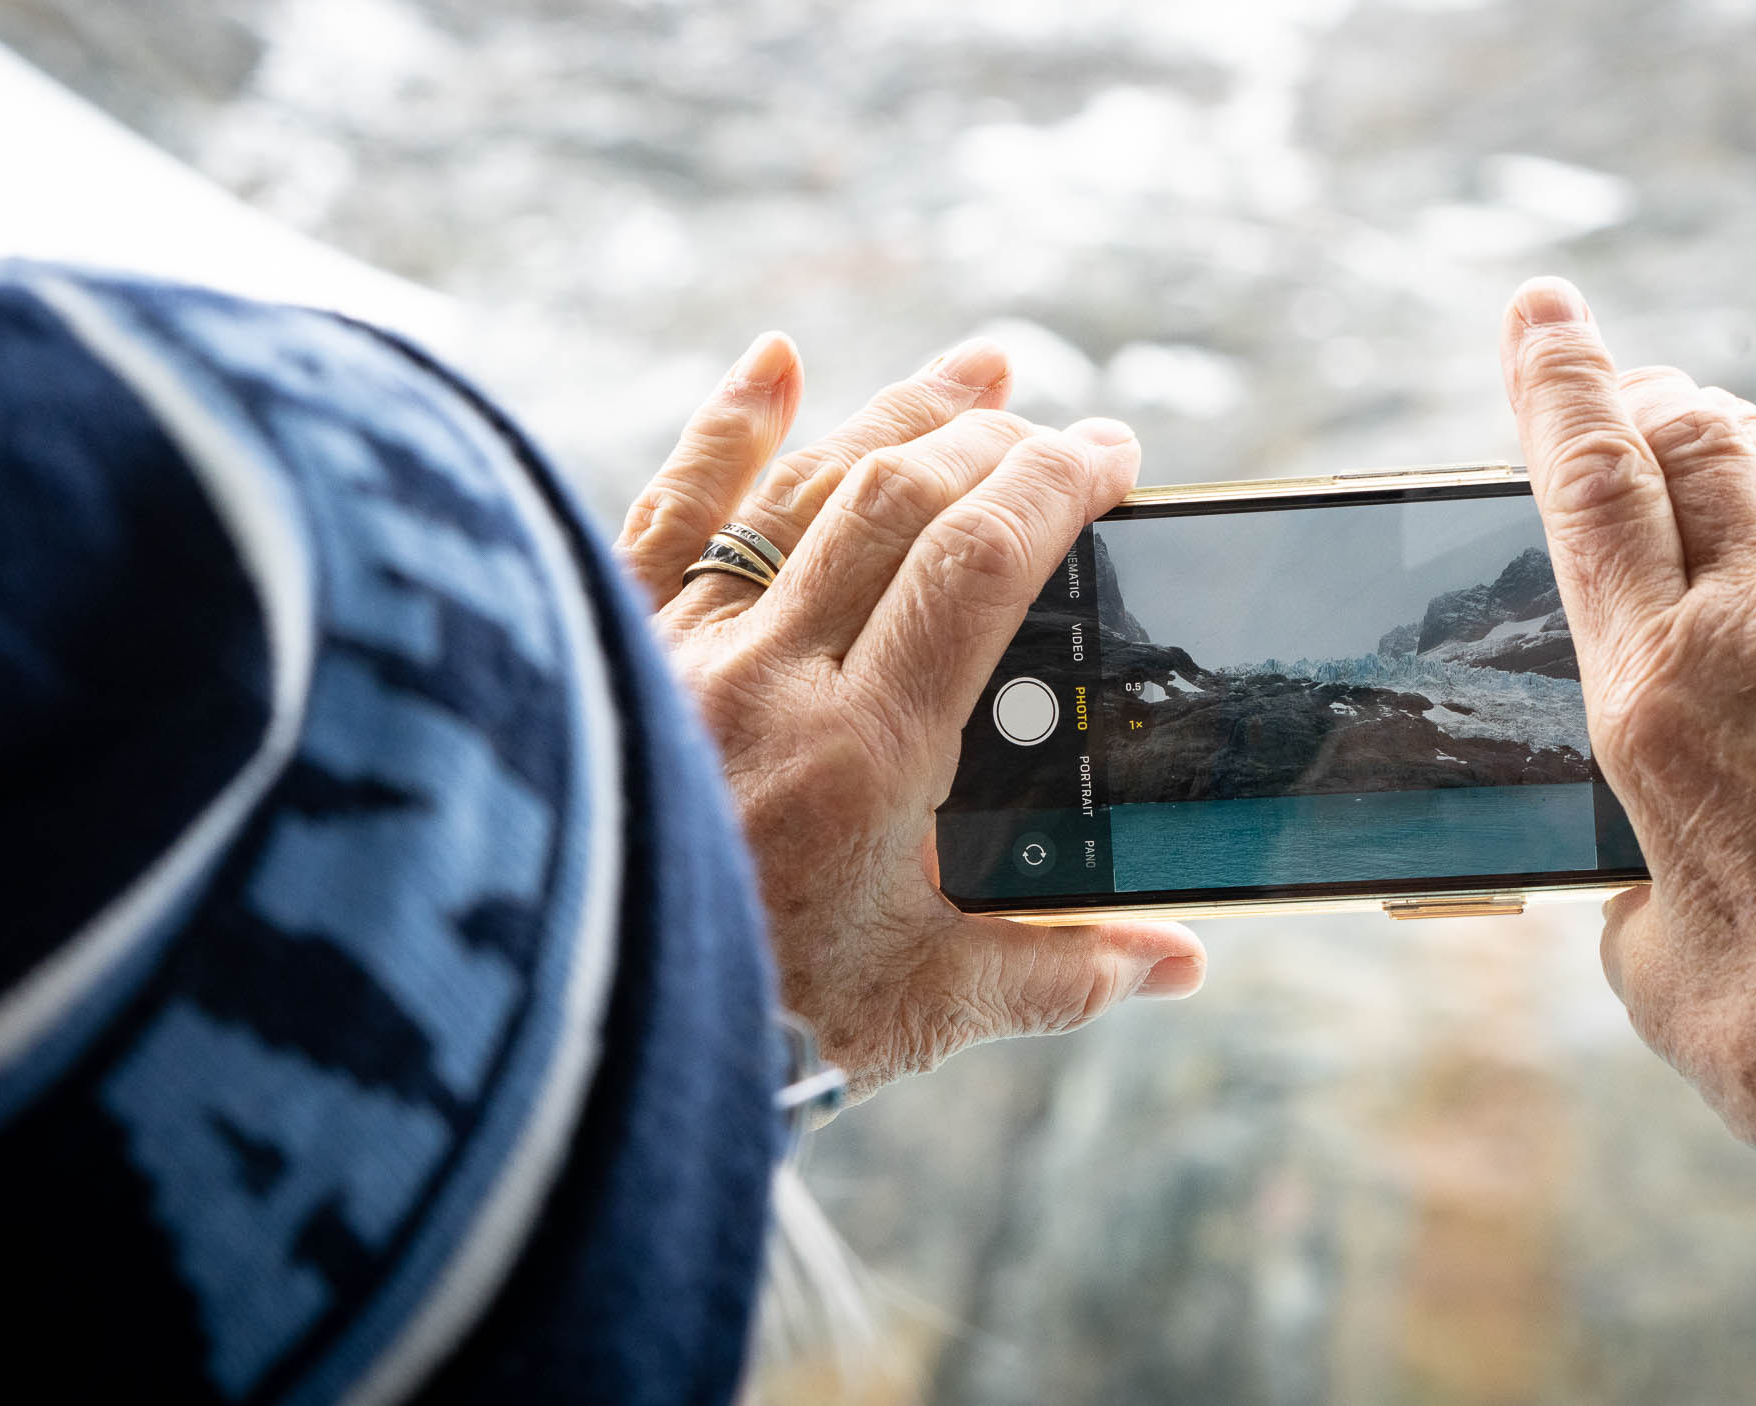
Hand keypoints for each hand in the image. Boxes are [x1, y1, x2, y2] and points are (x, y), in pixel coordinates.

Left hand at [616, 332, 1208, 1101]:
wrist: (576, 1038)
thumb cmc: (759, 1023)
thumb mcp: (926, 1009)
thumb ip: (1063, 971)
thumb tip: (1179, 962)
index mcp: (866, 752)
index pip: (980, 564)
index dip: (1056, 487)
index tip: (1113, 455)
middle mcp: (770, 672)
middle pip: (899, 499)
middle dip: (997, 445)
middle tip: (1061, 437)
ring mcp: (685, 646)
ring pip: (802, 485)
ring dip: (899, 415)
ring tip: (980, 375)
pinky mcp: (619, 645)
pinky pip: (671, 510)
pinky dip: (726, 431)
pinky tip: (777, 361)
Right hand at [1500, 277, 1755, 1142]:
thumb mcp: (1643, 944)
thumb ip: (1630, 858)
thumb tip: (1658, 851)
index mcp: (1649, 697)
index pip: (1589, 489)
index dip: (1555, 382)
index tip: (1539, 310)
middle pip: (1700, 446)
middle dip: (1646, 398)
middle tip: (1621, 390)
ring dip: (1743, 434)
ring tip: (1712, 428)